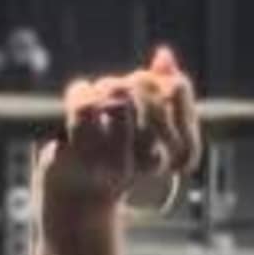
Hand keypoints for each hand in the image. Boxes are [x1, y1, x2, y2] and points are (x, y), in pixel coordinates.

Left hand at [37, 47, 199, 227]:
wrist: (74, 199)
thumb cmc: (111, 156)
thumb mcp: (142, 121)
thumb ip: (159, 87)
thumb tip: (164, 55)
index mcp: (171, 151)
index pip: (179, 93)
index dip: (171, 83)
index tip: (158, 91)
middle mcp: (149, 161)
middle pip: (149, 91)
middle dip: (132, 80)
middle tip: (117, 89)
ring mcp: (116, 164)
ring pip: (118, 97)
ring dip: (105, 87)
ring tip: (97, 96)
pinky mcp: (83, 161)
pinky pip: (85, 106)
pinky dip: (79, 93)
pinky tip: (78, 98)